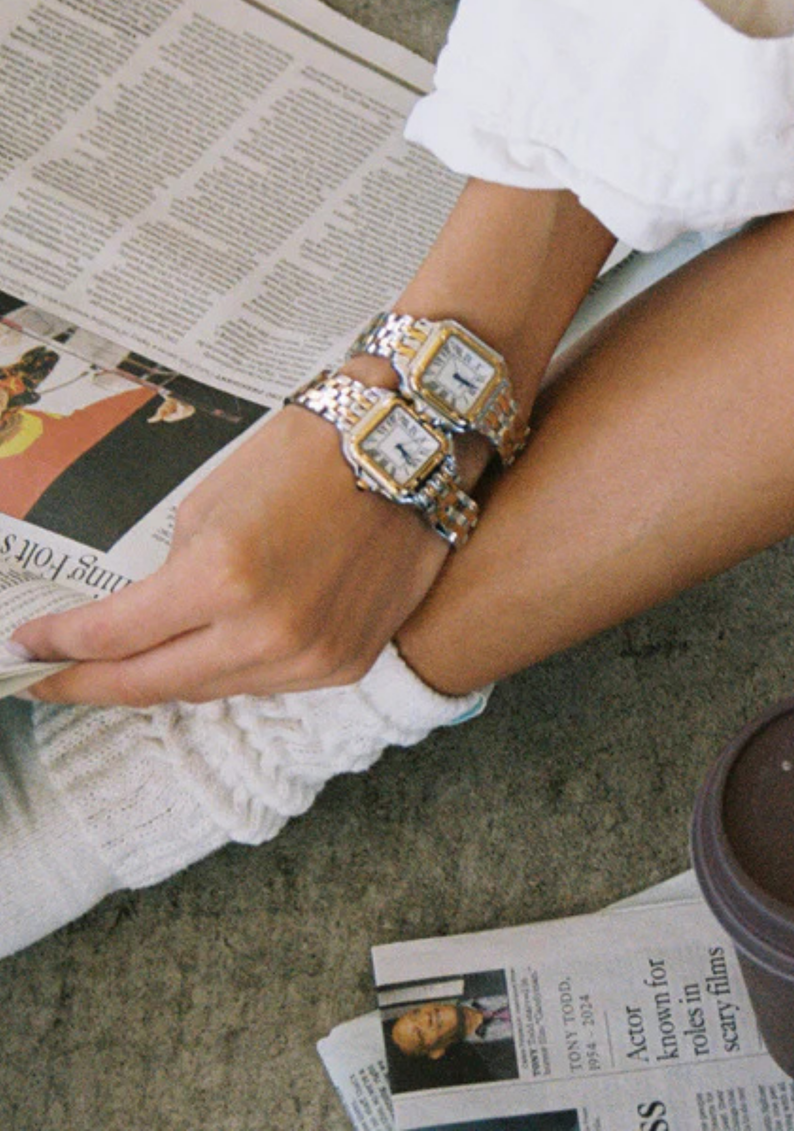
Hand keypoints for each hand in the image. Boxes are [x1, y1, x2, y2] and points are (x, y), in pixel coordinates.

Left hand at [14, 405, 448, 706]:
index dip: (59, 646)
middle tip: (49, 681)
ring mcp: (311, 657)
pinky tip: (204, 657)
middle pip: (153, 682)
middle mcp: (266, 631)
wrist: (412, 445)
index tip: (23, 650)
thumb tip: (154, 619)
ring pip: (211, 689)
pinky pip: (266, 683)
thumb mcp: (214, 501)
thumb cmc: (311, 449)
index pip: (115, 635)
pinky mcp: (345, 663)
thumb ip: (178, 573)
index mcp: (221, 576)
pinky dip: (228, 672)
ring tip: (121, 670)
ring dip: (161, 678)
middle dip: (91, 683)